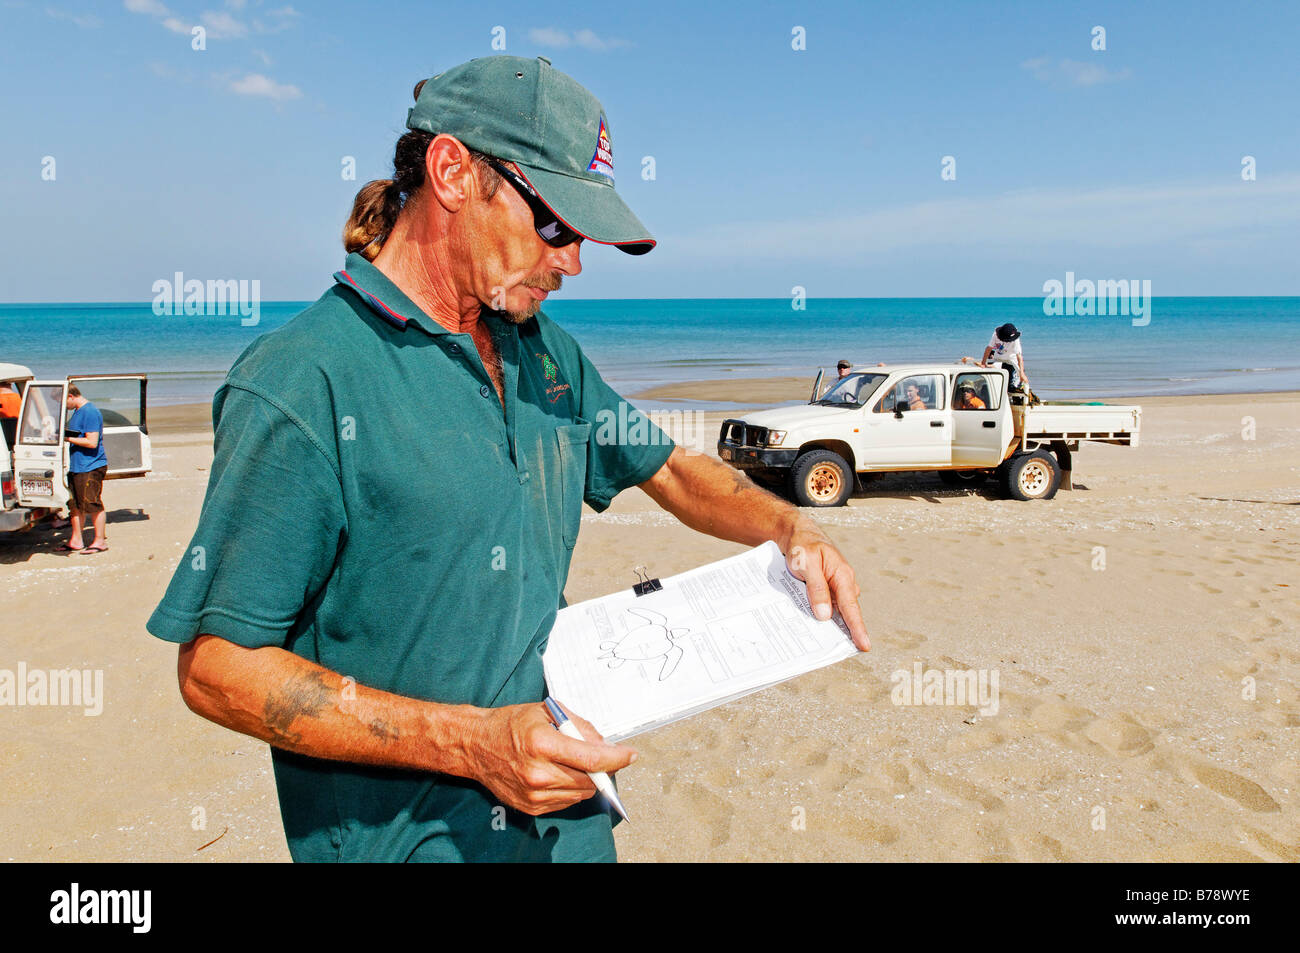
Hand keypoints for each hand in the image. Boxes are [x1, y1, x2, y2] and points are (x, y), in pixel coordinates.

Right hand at [465, 702, 636, 815]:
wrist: (476, 746)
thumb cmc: (511, 724)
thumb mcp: (547, 711)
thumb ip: (579, 726)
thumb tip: (605, 744)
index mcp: (542, 743)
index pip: (591, 758)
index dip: (616, 758)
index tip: (631, 755)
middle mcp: (538, 772)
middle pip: (590, 779)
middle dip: (603, 767)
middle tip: (602, 755)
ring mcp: (534, 794)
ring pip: (581, 793)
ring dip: (587, 779)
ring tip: (573, 762)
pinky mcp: (531, 807)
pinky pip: (566, 801)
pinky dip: (571, 788)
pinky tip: (559, 773)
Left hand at [784, 521, 869, 650]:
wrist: (795, 534)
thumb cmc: (803, 545)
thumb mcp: (806, 564)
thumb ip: (816, 588)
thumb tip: (825, 615)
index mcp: (842, 575)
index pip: (851, 607)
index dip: (857, 628)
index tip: (864, 646)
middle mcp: (842, 583)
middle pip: (845, 613)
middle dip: (845, 633)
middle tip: (841, 652)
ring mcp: (835, 588)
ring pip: (835, 612)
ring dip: (829, 625)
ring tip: (821, 644)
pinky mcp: (825, 590)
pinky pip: (825, 607)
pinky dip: (819, 615)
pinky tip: (810, 626)